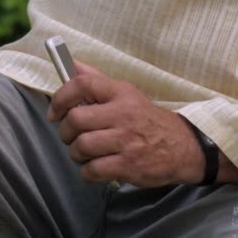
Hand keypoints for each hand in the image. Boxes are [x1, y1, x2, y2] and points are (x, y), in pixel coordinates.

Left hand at [47, 62, 205, 186]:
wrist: (183, 147)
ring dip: (75, 153)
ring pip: (81, 146)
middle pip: (75, 119)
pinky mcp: (129, 166)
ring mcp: (126, 141)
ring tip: (84, 153)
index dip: (61, 98)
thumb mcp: (125, 94)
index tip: (55, 112)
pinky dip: (86, 172)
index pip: (82, 84)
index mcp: (120, 92)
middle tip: (71, 137)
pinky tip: (94, 168)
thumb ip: (96, 80)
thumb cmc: (146, 120)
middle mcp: (123, 114)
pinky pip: (92, 170)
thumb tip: (71, 64)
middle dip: (65, 132)